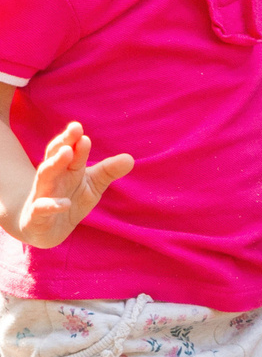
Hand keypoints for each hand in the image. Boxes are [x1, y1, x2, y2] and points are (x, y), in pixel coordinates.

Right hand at [10, 123, 133, 248]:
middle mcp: (52, 179)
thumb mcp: (92, 186)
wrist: (44, 229)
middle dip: (64, 143)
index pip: (68, 151)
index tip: (80, 128)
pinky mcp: (37, 216)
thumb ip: (108, 171)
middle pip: (55, 158)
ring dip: (55, 164)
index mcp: (66, 170)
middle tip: (75, 129)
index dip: (73, 139)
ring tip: (67, 152)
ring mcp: (42, 196)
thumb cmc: (69, 200)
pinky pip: (42, 208)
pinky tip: (65, 203)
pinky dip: (52, 205)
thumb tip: (130, 158)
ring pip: (45, 176)